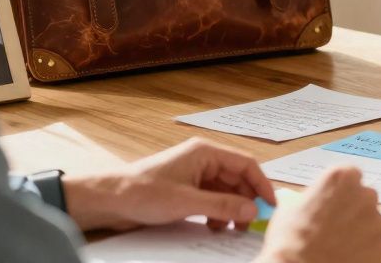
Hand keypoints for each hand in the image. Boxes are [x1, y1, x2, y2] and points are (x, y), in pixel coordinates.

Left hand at [64, 138, 272, 231]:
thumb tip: (251, 210)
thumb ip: (222, 205)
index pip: (246, 164)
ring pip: (226, 190)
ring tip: (231, 228)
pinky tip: (215, 226)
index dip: (261, 184)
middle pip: (238, 178)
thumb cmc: (142, 192)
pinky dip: (218, 212)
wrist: (109, 200)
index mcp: (205, 152)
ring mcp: (195, 174)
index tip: (270, 205)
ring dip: (231, 208)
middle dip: (246, 200)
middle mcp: (203, 160)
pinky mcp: (187, 189)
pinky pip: (212, 199)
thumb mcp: (187, 202)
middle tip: (251, 222)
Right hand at [257, 167, 380, 262]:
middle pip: (364, 197)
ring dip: (361, 230)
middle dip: (353, 209)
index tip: (331, 203)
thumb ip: (307, 198)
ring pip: (372, 222)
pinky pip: (377, 243)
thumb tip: (305, 200)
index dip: (341, 191)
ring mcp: (378, 221)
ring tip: (339, 245)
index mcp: (342, 177)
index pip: (350, 176)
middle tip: (334, 226)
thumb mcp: (288, 209)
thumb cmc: (290, 241)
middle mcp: (366, 194)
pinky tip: (348, 256)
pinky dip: (367, 250)